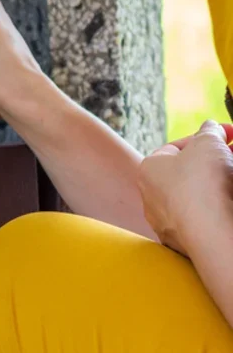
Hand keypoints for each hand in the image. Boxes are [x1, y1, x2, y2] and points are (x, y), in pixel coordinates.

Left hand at [138, 120, 232, 254]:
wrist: (212, 232)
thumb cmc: (203, 182)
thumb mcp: (208, 142)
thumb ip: (209, 132)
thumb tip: (210, 128)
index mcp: (149, 170)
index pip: (176, 148)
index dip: (205, 139)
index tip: (227, 135)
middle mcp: (152, 199)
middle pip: (188, 174)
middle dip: (215, 163)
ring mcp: (168, 224)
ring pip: (197, 200)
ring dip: (218, 186)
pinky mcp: (186, 244)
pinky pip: (204, 220)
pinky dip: (218, 209)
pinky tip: (229, 202)